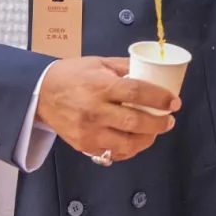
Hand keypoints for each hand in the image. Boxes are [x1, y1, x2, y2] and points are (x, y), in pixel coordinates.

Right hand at [35, 56, 179, 161]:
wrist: (40, 93)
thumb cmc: (72, 74)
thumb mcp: (99, 63)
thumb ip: (125, 67)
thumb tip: (152, 71)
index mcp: (101, 86)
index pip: (136, 92)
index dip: (159, 98)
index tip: (174, 102)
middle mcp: (95, 110)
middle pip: (133, 121)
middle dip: (157, 123)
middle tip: (169, 121)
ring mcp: (89, 131)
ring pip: (125, 143)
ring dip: (146, 140)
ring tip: (154, 133)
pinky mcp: (83, 145)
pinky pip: (111, 153)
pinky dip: (127, 150)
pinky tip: (135, 142)